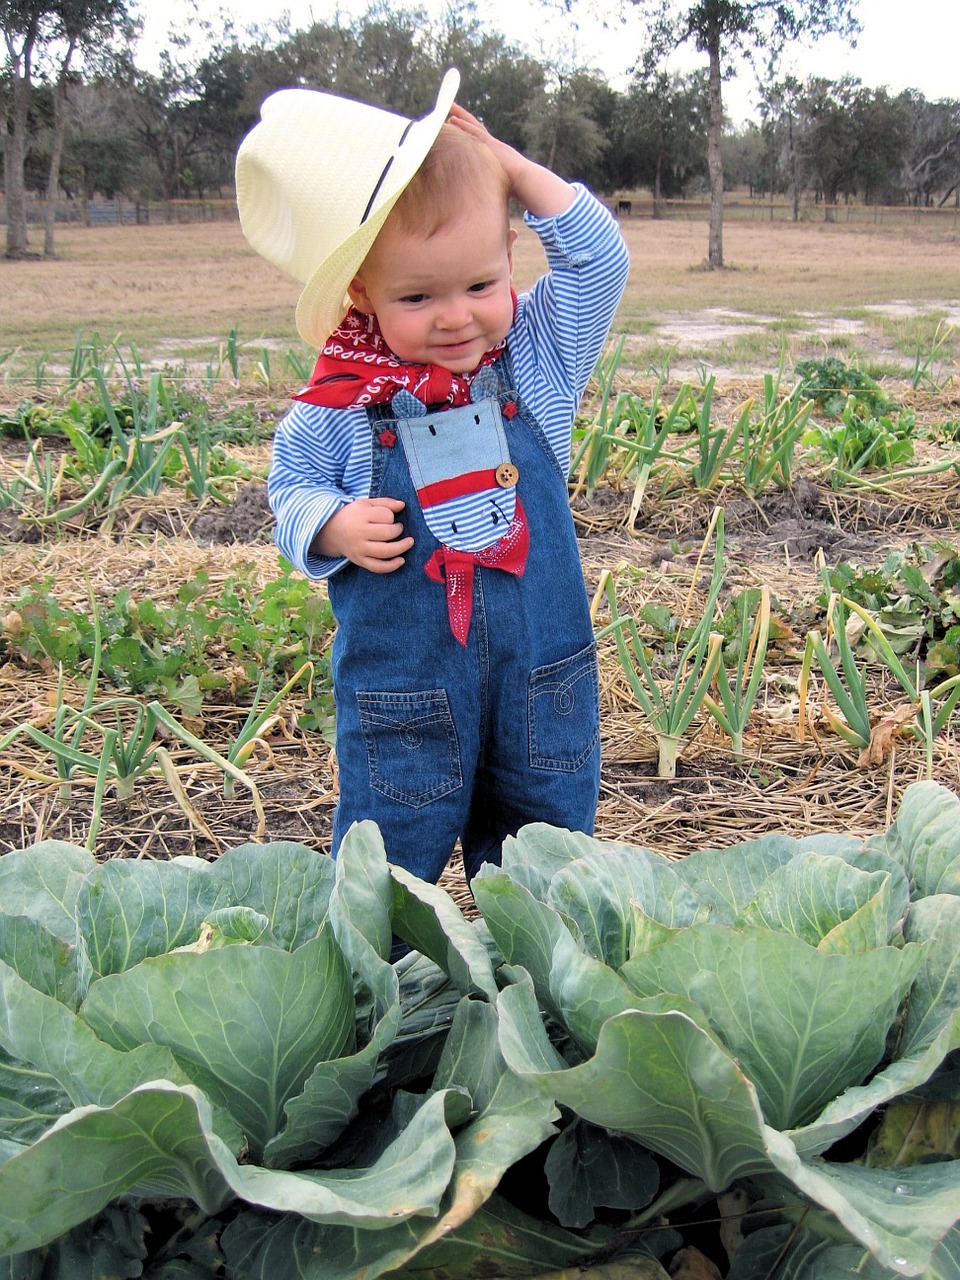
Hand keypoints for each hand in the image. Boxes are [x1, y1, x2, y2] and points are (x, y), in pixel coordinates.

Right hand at [312, 497, 413, 572]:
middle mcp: (359, 533)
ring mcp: (359, 549)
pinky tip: (401, 560)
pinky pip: (377, 567)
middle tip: (398, 528)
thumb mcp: (366, 503)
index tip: (390, 517)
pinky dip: (392, 566)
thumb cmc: (354, 515)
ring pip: (385, 551)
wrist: (332, 531)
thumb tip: (402, 505)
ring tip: (409, 542)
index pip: (386, 516)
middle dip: (398, 530)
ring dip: (401, 547)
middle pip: (387, 533)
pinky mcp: (360, 561)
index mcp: (361, 515)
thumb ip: (385, 503)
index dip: (392, 516)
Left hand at [446, 102, 574, 217]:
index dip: (468, 132)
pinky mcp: (490, 145)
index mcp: (493, 153)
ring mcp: (491, 143)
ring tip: (448, 108)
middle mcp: (491, 145)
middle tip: (450, 110)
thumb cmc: (515, 186)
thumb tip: (485, 199)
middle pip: (475, 128)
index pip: (479, 139)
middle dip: (463, 119)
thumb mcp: (498, 183)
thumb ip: (491, 184)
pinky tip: (452, 119)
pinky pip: (474, 131)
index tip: (458, 125)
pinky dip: (463, 125)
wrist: (525, 180)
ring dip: (460, 117)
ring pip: (473, 126)